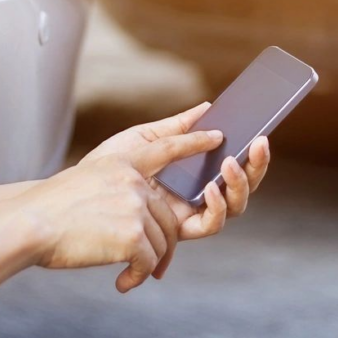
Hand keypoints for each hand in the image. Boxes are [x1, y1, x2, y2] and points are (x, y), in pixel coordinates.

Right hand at [20, 129, 222, 292]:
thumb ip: (121, 183)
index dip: (194, 142)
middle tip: (148, 265)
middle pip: (167, 217)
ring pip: (162, 242)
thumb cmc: (52, 210)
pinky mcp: (133, 235)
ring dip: (147, 263)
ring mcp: (135, 207)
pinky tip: (122, 283)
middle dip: (160, 244)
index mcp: (122, 162)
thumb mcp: (89, 178)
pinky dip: (137, 276)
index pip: (167, 147)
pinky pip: (149, 262)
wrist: (29, 225)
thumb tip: (146, 206)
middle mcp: (133, 181)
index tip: (217, 137)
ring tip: (127, 274)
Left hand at [82, 103, 271, 236]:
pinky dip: (216, 206)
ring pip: (233, 207)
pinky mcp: (178, 231)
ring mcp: (190, 213)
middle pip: (241, 187)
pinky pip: (209, 224)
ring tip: (232, 162)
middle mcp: (197, 194)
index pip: (232, 163)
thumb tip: (209, 107)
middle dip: (257, 167)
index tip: (262, 133)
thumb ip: (178, 128)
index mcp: (193, 170)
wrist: (75, 195)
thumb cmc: (105, 167)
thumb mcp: (143, 139)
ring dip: (239, 185)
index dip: (253, 154)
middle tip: (260, 142)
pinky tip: (210, 187)